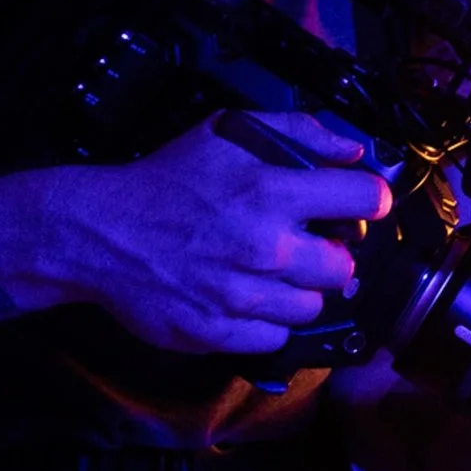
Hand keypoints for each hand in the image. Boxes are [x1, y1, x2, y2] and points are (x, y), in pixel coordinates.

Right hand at [48, 111, 390, 354]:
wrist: (101, 234)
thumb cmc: (165, 182)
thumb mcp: (227, 133)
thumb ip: (297, 133)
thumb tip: (352, 149)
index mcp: (269, 191)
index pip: (362, 199)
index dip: (369, 199)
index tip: (360, 204)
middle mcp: (263, 246)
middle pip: (343, 266)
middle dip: (331, 253)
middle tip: (307, 243)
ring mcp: (241, 295)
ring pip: (313, 306)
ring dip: (300, 290)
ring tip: (273, 271)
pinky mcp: (219, 332)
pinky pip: (277, 337)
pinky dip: (269, 320)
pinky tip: (249, 296)